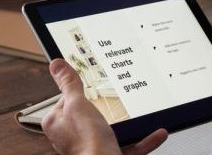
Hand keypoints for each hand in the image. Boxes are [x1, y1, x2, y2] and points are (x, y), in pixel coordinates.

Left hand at [42, 59, 167, 154]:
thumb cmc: (87, 141)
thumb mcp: (78, 103)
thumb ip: (69, 84)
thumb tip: (57, 65)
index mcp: (56, 123)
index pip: (65, 101)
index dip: (79, 93)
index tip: (91, 87)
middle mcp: (70, 138)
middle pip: (88, 116)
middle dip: (105, 109)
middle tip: (116, 100)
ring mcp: (90, 148)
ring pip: (110, 132)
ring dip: (127, 124)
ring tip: (138, 114)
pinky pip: (127, 146)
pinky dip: (141, 140)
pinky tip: (154, 133)